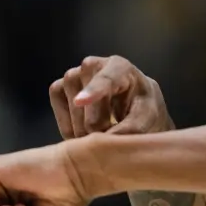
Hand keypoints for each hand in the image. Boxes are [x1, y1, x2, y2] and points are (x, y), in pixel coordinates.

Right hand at [50, 55, 173, 137]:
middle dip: (95, 125)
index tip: (80, 102)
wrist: (134, 109)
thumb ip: (131, 128)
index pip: (106, 78)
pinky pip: (58, 110)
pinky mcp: (59, 88)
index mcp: (120, 67)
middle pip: (86, 101)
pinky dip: (68, 127)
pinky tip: (83, 133)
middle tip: (110, 135)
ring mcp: (73, 75)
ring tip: (100, 133)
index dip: (94, 90)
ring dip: (82, 128)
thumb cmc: (144, 110)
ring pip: (70, 105)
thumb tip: (105, 140)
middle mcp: (93, 65)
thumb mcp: (147, 119)